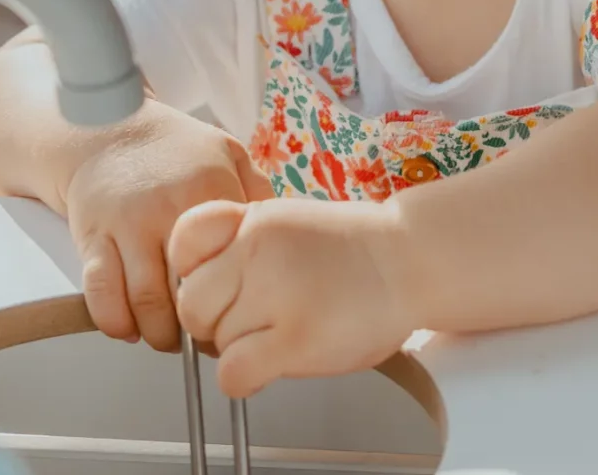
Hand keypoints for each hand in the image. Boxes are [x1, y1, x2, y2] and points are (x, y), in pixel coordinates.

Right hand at [58, 102, 270, 351]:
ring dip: (158, 333)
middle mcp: (166, 211)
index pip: (230, 263)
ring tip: (171, 340)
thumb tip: (285, 233)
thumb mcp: (226, 153)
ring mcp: (125, 227)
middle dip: (198, 328)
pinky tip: (129, 328)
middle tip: (206, 339)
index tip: (241, 317)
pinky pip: (100, 295)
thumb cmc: (173, 148)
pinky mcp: (92, 239)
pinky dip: (115, 322)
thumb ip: (256, 191)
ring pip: (143, 303)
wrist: (106, 128)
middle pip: (187, 292)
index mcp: (207, 192)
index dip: (238, 300)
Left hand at [169, 196, 420, 396]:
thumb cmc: (356, 250)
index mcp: (256, 218)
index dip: (194, 270)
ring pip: (217, 342)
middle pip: (192, 303)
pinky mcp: (296, 337)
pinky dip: (246, 379)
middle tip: (248, 322)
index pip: (184, 240)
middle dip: (214, 321)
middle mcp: (259, 249)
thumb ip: (243, 244)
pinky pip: (234, 374)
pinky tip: (272, 364)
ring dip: (240, 349)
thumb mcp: (289, 221)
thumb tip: (200, 288)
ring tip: (279, 336)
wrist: (413, 259)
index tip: (217, 281)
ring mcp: (278, 293)